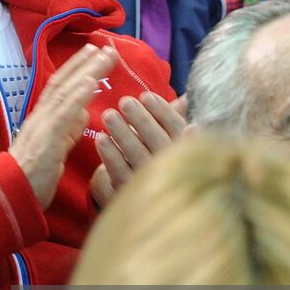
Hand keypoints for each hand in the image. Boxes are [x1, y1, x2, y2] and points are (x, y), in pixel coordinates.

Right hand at [10, 44, 117, 208]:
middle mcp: (40, 117)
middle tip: (107, 47)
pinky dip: (77, 95)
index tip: (94, 53)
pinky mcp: (46, 140)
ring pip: (65, 91)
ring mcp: (42, 126)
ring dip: (87, 71)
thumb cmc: (31, 178)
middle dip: (86, 63)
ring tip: (105, 56)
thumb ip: (67, 130)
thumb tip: (82, 112)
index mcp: (42, 119)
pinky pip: (63, 113)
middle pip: (63, 82)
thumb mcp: (54, 149)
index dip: (76, 68)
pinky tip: (91, 82)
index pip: (60, 87)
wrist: (9, 197)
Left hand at [89, 92, 184, 207]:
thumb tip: (188, 96)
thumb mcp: (166, 134)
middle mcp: (172, 168)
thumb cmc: (151, 150)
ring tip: (108, 115)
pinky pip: (120, 173)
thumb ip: (175, 116)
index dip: (162, 111)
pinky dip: (111, 156)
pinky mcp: (129, 193)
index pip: (176, 128)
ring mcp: (151, 183)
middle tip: (125, 102)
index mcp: (184, 149)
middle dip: (141, 120)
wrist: (138, 191)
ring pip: (138, 156)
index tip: (146, 96)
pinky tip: (101, 139)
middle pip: (158, 142)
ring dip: (122, 134)